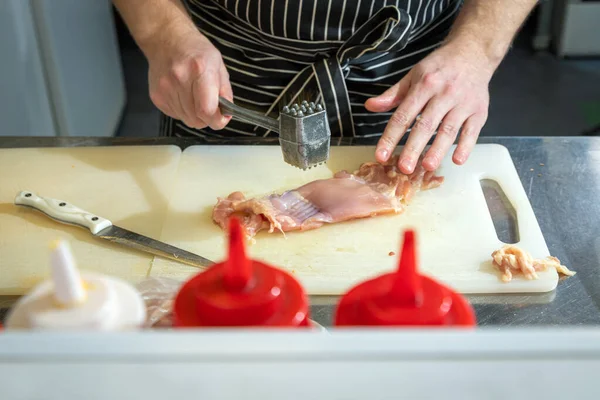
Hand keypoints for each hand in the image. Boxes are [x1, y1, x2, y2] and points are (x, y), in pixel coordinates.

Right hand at [145, 24, 231, 129]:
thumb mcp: (218, 65)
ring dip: (195, 115)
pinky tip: (184, 95)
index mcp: (200, 69)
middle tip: (209, 104)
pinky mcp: (156, 96)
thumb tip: (226, 114)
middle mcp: (180, 79)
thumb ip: (225, 91)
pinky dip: (184, 111)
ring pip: (187, 120)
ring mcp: (165, 89)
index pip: (207, 110)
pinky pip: (176, 116)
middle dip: (207, 118)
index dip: (217, 120)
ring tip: (195, 96)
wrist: (165, 38)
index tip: (221, 117)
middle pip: (197, 119)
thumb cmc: (195, 50)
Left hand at [365, 40, 493, 173]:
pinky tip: (457, 160)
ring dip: (438, 149)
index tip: (381, 155)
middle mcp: (444, 94)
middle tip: (404, 168)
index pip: (403, 115)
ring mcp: (463, 103)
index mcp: (424, 85)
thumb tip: (370, 106)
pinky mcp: (479, 110)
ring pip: (449, 129)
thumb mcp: (413, 75)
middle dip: (414, 148)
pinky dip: (466, 146)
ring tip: (427, 167)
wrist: (473, 52)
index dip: (391, 137)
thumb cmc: (439, 67)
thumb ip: (393, 94)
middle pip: (426, 125)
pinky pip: (472, 130)